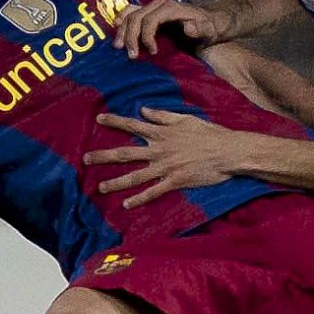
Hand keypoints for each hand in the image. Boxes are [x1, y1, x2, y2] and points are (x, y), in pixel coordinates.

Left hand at [85, 108, 242, 208]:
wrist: (228, 150)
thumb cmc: (209, 133)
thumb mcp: (185, 118)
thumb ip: (162, 115)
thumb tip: (143, 109)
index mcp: (162, 133)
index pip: (134, 124)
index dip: (115, 121)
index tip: (99, 119)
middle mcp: (160, 149)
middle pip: (126, 152)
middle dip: (104, 156)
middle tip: (85, 160)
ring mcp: (166, 166)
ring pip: (136, 175)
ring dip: (117, 182)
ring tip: (100, 188)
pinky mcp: (176, 180)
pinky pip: (154, 191)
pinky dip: (140, 198)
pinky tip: (127, 205)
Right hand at [112, 0, 236, 58]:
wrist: (209, 21)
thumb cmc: (208, 28)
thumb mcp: (209, 30)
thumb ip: (200, 29)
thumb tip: (187, 27)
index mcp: (171, 8)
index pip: (150, 19)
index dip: (147, 36)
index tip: (152, 52)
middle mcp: (159, 5)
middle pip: (137, 17)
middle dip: (131, 36)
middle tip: (131, 56)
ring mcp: (152, 7)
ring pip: (130, 14)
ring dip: (123, 31)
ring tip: (119, 47)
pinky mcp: (148, 12)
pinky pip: (129, 12)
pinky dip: (121, 21)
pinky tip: (116, 31)